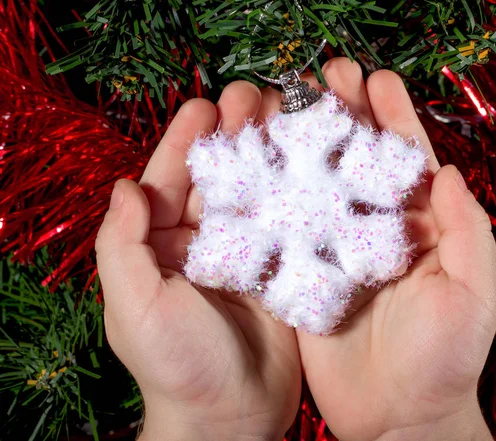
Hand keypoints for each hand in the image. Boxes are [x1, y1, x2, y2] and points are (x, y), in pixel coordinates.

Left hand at [95, 82, 300, 440]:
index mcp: (163, 247)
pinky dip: (301, 193)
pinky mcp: (283, 272)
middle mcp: (205, 245)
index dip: (185, 141)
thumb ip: (123, 244)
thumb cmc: (176, 365)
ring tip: (286, 115)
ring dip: (270, 154)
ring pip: (257, 193)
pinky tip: (315, 163)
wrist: (231, 418)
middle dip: (233, 134)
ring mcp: (247, 256)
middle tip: (252, 95)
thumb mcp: (134, 305)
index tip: (204, 104)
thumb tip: (127, 185)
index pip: (171, 181)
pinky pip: (290, 224)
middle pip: (219, 178)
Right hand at [294, 59, 495, 440]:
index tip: (376, 80)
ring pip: (317, 186)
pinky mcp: (303, 277)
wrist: (398, 415)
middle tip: (328, 74)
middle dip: (346, 116)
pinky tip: (256, 165)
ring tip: (287, 105)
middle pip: (356, 162)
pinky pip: (286, 231)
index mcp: (418, 228)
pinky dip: (271, 197)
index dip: (393, 118)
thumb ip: (466, 231)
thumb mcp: (472, 295)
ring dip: (304, 145)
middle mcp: (373, 231)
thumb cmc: (444, 359)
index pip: (405, 162)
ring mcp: (335, 251)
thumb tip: (446, 172)